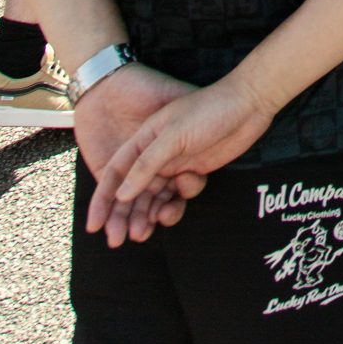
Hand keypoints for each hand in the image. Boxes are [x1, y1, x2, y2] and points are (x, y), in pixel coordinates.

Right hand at [86, 68, 274, 246]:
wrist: (249, 103)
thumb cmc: (209, 110)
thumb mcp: (173, 135)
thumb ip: (147, 164)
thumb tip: (121, 194)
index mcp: (144, 139)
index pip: (115, 173)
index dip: (102, 199)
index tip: (93, 225)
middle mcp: (156, 154)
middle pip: (131, 191)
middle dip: (123, 216)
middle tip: (117, 240)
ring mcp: (175, 164)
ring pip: (154, 198)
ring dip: (147, 216)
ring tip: (145, 232)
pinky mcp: (194, 172)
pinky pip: (178, 196)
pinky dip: (176, 204)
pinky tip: (180, 199)